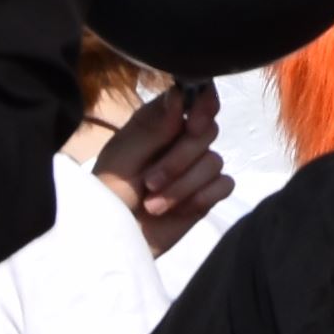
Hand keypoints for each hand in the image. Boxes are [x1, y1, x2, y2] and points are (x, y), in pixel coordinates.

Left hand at [93, 76, 227, 250]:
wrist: (111, 240)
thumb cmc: (108, 194)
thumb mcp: (123, 158)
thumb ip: (154, 128)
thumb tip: (180, 93)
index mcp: (160, 122)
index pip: (196, 97)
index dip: (203, 106)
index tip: (192, 125)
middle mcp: (182, 140)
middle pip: (208, 131)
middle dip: (179, 160)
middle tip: (149, 182)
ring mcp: (196, 168)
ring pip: (214, 161)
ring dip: (182, 186)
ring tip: (153, 205)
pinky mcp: (206, 195)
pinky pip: (224, 185)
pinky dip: (202, 197)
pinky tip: (181, 210)